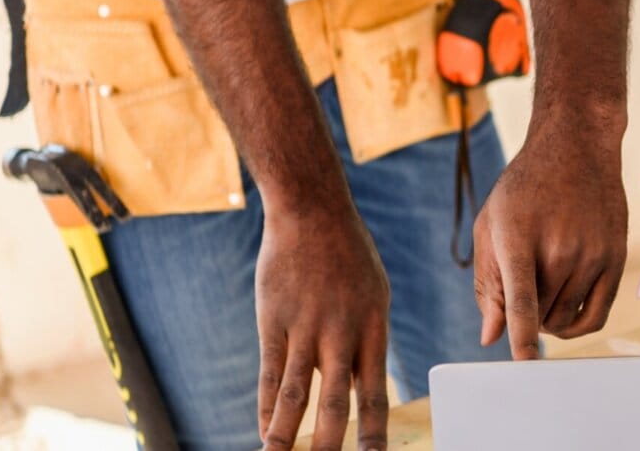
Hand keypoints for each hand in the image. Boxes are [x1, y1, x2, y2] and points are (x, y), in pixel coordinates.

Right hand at [255, 207, 389, 450]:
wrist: (312, 212)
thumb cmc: (348, 255)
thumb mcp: (373, 294)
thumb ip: (365, 338)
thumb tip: (356, 382)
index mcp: (373, 329)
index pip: (376, 393)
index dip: (374, 432)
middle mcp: (341, 334)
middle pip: (336, 402)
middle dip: (330, 445)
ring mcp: (305, 328)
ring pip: (295, 395)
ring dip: (286, 436)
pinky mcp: (273, 321)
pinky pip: (270, 374)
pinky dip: (266, 408)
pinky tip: (263, 432)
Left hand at [474, 122, 628, 357]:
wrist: (576, 148)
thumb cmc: (524, 187)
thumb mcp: (491, 225)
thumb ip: (489, 283)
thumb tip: (491, 336)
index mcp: (520, 236)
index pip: (521, 300)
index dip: (519, 337)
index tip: (520, 363)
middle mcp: (561, 247)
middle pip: (539, 316)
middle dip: (524, 318)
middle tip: (521, 293)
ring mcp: (593, 254)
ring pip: (565, 319)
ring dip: (547, 320)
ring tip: (540, 293)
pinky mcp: (616, 259)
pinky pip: (597, 315)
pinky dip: (576, 326)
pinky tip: (563, 314)